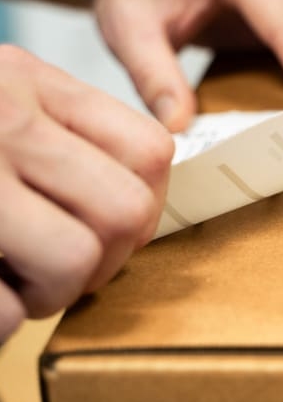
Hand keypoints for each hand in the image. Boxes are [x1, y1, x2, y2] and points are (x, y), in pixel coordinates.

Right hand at [0, 45, 173, 341]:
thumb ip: (67, 132)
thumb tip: (142, 198)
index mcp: (30, 80)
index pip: (149, 149)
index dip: (149, 204)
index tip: (118, 229)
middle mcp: (4, 117)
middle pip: (128, 209)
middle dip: (110, 257)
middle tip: (68, 268)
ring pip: (77, 258)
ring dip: (56, 291)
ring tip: (20, 281)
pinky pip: (5, 312)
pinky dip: (3, 320)